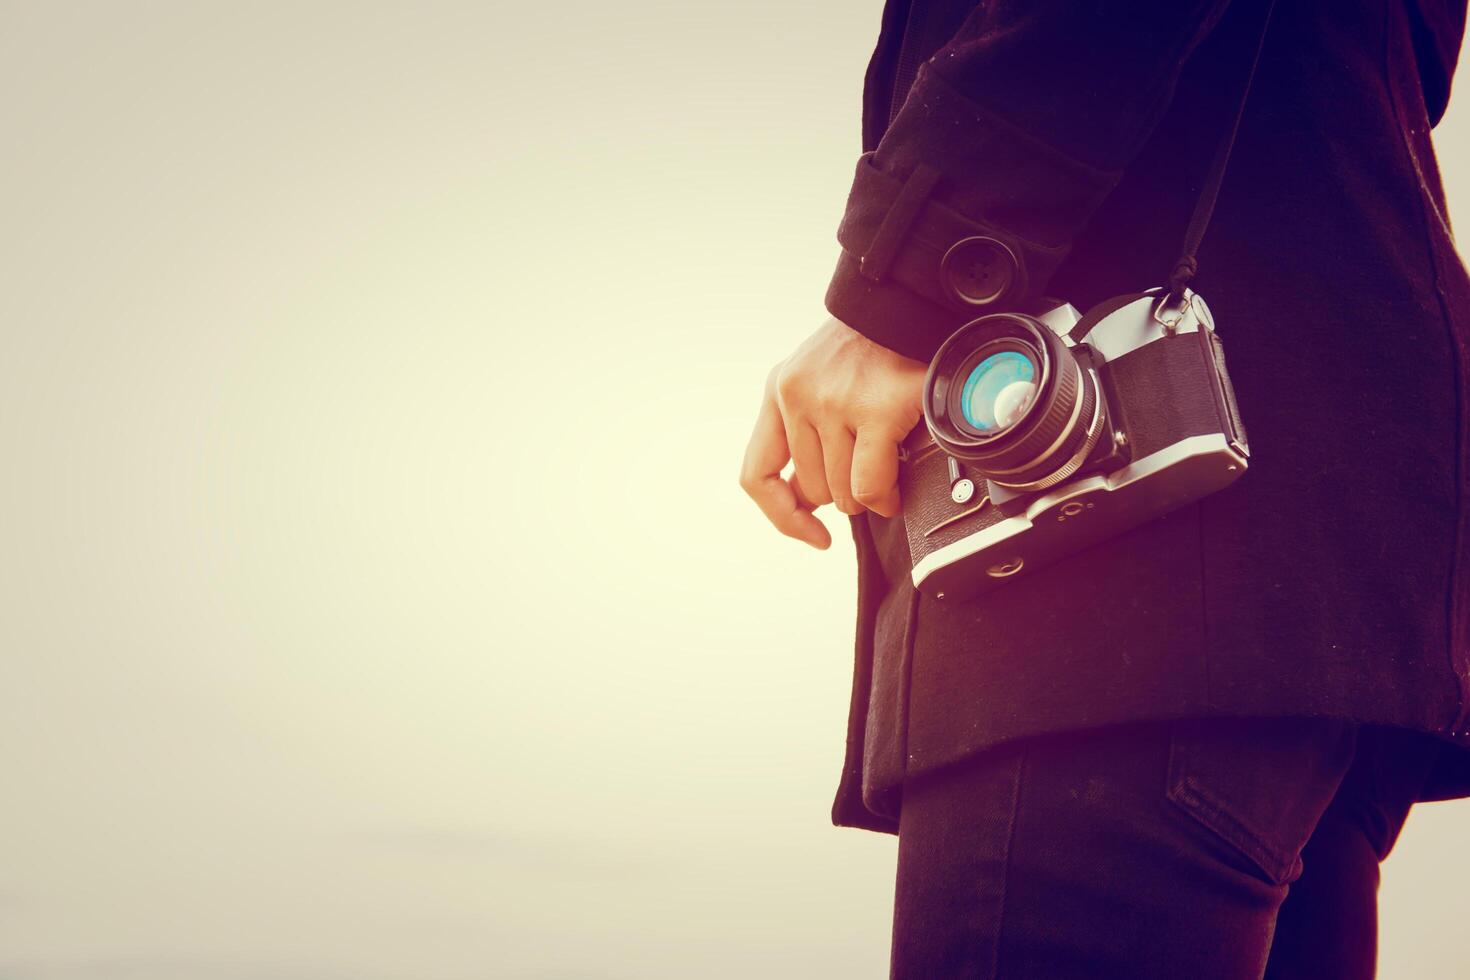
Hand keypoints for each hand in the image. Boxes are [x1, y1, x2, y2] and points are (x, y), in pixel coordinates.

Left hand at [740, 316, 925, 547]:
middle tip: (869, 480)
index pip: (756, 474)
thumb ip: (805, 436)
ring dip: (869, 499)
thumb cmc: (870, 350)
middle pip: (811, 489)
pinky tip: (895, 491)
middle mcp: (797, 396)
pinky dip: (885, 498)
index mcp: (778, 391)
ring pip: (843, 493)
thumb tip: (805, 502)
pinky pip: (870, 486)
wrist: (909, 305)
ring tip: (887, 480)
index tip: (810, 533)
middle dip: (844, 497)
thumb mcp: (819, 383)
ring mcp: (834, 402)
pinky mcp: (876, 409)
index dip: (782, 515)